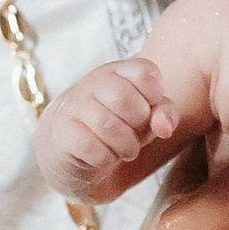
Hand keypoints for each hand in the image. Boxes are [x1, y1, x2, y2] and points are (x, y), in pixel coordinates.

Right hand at [37, 57, 182, 202]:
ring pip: (108, 126)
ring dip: (126, 147)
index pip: (146, 73)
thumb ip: (165, 114)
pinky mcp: (63, 133)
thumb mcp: (147, 116)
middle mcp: (94, 82)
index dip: (154, 97)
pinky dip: (106, 158)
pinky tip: (105, 157)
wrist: (72, 146)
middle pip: (125, 100)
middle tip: (135, 135)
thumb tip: (165, 128)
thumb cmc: (118, 125)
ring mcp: (75, 106)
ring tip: (125, 150)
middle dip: (139, 126)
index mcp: (118, 71)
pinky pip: (91, 148)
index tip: (146, 111)